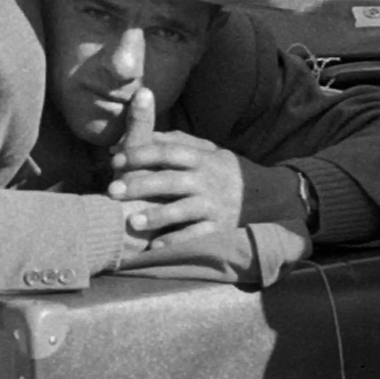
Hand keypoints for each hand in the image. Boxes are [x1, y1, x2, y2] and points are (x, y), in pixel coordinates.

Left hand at [103, 87, 248, 255]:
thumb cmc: (224, 170)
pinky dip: (176, 241)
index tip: (115, 160)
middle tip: (112, 191)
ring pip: (182, 211)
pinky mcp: (220, 227)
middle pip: (169, 180)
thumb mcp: (207, 150)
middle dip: (140, 185)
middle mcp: (206, 181)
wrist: (267, 194)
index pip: (168, 152)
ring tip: (130, 222)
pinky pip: (196, 236)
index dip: (141, 154)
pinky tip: (155, 245)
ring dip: (156, 216)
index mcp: (201, 158)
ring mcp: (214, 205)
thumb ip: (177, 142)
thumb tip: (145, 133)